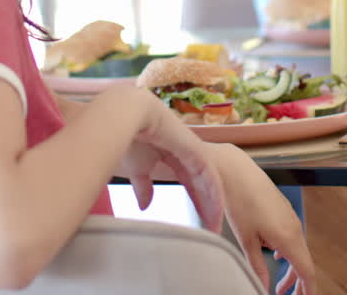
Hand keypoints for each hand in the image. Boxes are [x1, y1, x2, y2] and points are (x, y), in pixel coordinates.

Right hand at [126, 94, 224, 232]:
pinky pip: (211, 177)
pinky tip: (217, 212)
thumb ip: (144, 186)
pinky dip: (214, 196)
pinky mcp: (198, 151)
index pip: (190, 183)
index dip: (196, 202)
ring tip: (215, 227)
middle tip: (213, 229)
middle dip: (208, 207)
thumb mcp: (138, 169)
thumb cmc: (131, 138)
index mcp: (175, 156)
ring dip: (213, 205)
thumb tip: (144, 207)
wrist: (130, 117)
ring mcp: (195, 152)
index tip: (201, 222)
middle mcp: (188, 154)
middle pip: (203, 186)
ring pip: (210, 183)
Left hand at [209, 143, 315, 294]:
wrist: (234, 169)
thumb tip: (262, 286)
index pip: (306, 271)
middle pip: (303, 262)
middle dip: (298, 282)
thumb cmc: (239, 199)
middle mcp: (294, 226)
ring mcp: (290, 216)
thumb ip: (256, 266)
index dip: (307, 290)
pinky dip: (287, 251)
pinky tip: (276, 255)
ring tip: (280, 284)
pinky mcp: (283, 209)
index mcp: (288, 237)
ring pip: (297, 249)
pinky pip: (292, 236)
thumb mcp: (245, 239)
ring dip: (291, 267)